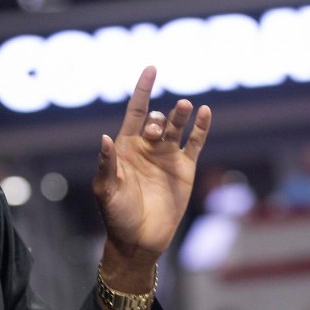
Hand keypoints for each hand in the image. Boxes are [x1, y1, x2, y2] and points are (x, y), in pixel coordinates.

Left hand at [93, 65, 210, 264]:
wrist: (139, 240)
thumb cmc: (116, 215)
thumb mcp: (105, 190)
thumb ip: (107, 165)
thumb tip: (104, 138)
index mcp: (126, 147)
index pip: (135, 111)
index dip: (143, 90)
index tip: (152, 69)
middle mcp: (147, 146)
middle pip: (156, 119)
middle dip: (158, 118)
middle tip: (156, 130)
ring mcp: (167, 156)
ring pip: (177, 127)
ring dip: (181, 115)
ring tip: (185, 105)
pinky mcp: (184, 169)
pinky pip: (194, 143)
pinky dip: (201, 127)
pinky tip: (205, 112)